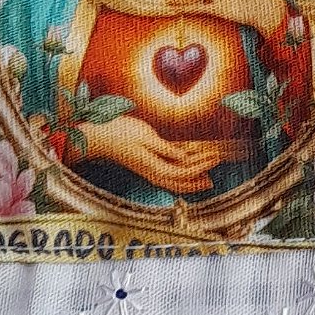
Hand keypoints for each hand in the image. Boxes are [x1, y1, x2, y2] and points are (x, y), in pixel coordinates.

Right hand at [78, 112, 225, 196]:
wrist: (98, 136)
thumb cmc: (120, 133)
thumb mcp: (147, 138)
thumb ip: (167, 150)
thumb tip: (184, 159)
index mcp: (154, 167)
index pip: (184, 172)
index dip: (202, 166)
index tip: (215, 157)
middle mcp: (152, 172)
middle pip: (181, 181)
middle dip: (200, 176)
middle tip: (216, 165)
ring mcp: (148, 169)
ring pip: (174, 180)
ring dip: (192, 178)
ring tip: (207, 176)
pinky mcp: (145, 164)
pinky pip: (167, 172)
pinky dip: (180, 170)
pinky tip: (187, 163)